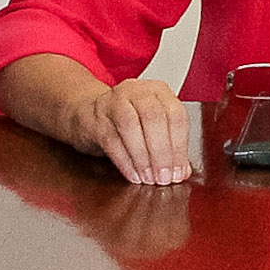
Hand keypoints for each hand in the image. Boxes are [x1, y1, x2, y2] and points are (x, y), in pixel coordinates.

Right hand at [74, 77, 195, 185]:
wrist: (88, 113)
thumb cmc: (127, 121)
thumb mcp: (152, 128)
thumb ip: (169, 147)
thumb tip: (181, 171)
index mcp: (158, 91)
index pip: (176, 115)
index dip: (179, 146)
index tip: (179, 171)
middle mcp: (136, 91)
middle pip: (154, 118)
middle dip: (162, 153)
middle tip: (164, 177)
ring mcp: (113, 101)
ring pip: (130, 126)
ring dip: (142, 157)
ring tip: (149, 178)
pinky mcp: (95, 118)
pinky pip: (111, 140)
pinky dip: (124, 161)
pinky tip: (133, 174)